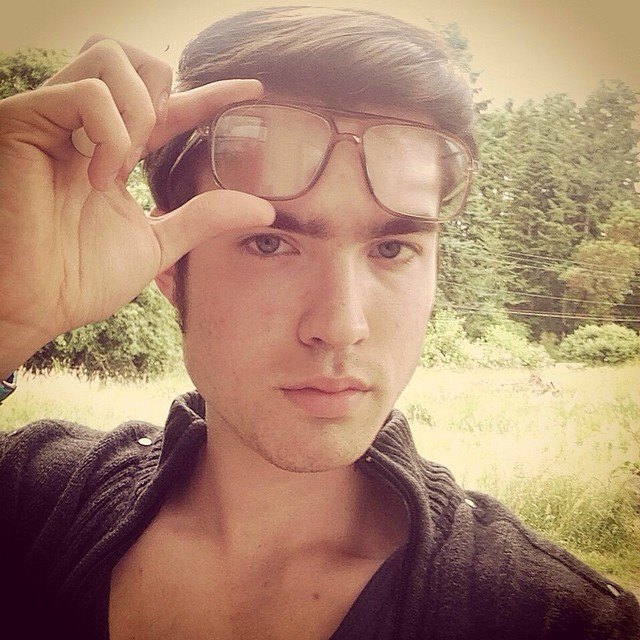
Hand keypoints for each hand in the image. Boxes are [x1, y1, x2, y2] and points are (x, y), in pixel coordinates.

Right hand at [0, 37, 273, 375]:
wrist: (36, 304)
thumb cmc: (82, 277)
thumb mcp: (158, 243)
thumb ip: (204, 218)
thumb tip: (264, 209)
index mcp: (113, 150)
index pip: (167, 105)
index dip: (211, 94)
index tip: (253, 91)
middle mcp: (82, 125)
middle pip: (133, 58)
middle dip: (162, 94)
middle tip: (152, 149)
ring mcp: (53, 118)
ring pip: (111, 58)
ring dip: (137, 113)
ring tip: (121, 169)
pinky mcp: (26, 121)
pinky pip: (89, 93)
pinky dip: (110, 134)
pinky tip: (100, 175)